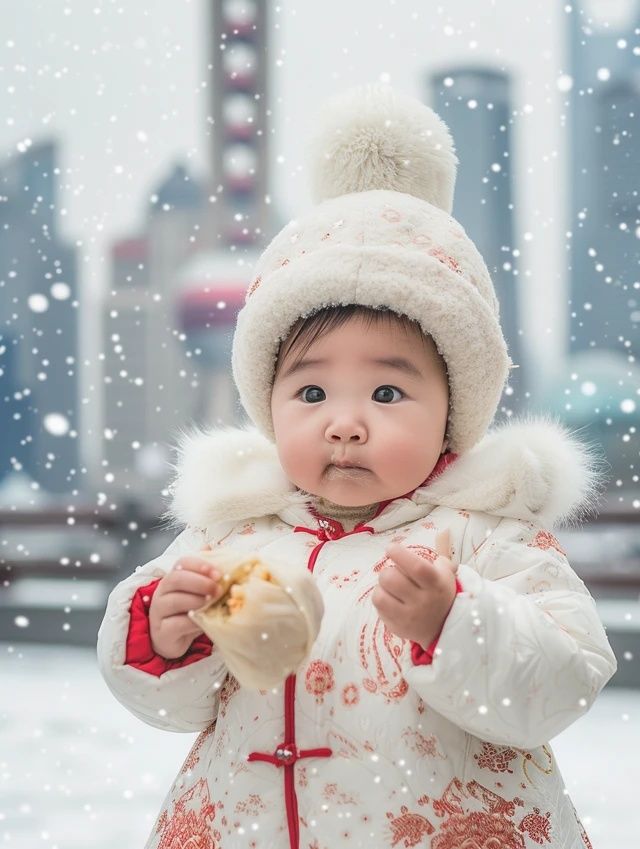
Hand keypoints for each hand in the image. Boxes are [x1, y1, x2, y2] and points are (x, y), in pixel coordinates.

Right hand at [149, 544, 224, 659]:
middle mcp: (162, 591)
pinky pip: (176, 624)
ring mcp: (159, 611)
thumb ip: (204, 572)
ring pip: (175, 600)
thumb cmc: (187, 611)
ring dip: (197, 600)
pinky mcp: (162, 631)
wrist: (173, 639)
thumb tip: (212, 547)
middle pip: (176, 578)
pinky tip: (203, 622)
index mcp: (173, 577)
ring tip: (212, 603)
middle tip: (218, 589)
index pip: (182, 562)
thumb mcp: (198, 591)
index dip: (200, 564)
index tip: (218, 572)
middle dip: (200, 582)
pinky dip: (192, 622)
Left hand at [372, 529, 458, 649]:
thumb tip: (444, 531)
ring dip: (381, 586)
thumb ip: (442, 553)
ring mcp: (409, 617)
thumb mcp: (446, 573)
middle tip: (394, 572)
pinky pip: (378, 607)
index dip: (399, 554)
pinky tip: (389, 598)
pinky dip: (380, 598)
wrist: (446, 626)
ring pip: (380, 595)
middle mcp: (423, 602)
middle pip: (391, 579)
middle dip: (388, 570)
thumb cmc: (441, 592)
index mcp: (436, 584)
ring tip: (390, 586)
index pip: (416, 567)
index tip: (391, 548)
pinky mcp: (397, 627)